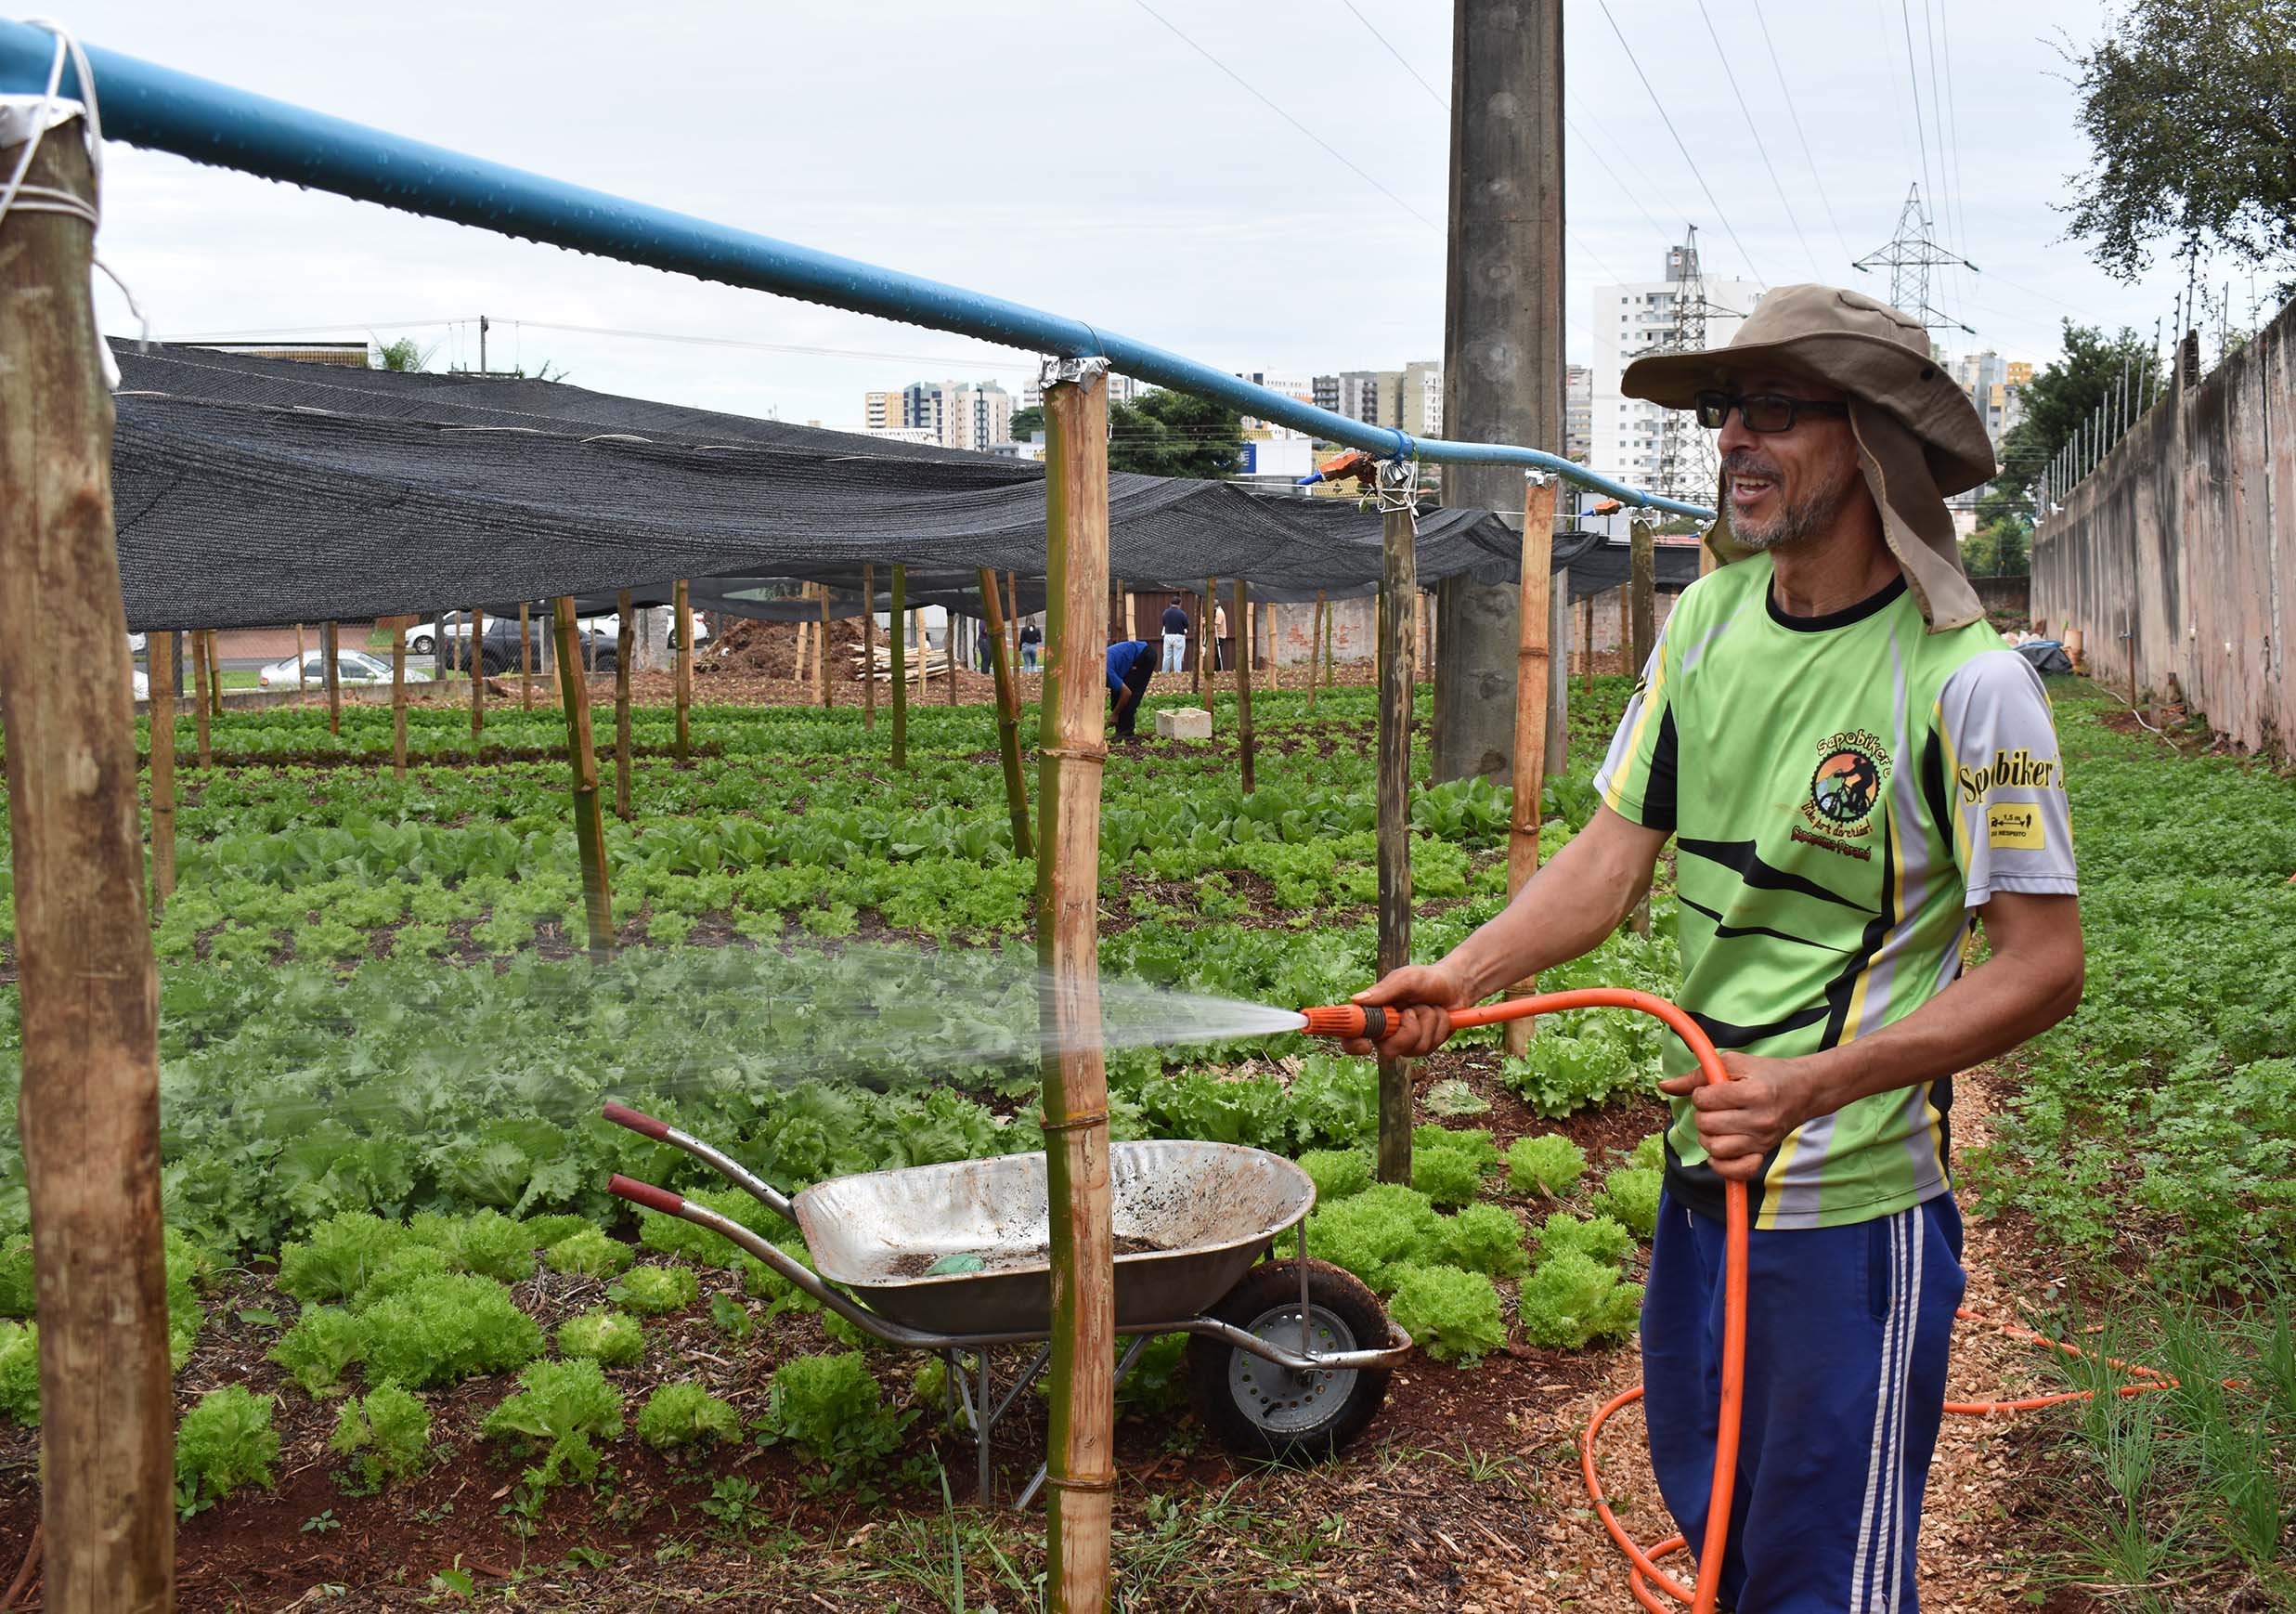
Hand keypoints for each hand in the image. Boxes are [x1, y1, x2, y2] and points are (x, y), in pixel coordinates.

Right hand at [1344, 962, 1472, 1058]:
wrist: (1455, 985)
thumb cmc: (1426, 979)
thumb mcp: (1405, 979)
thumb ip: (1383, 990)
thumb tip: (1356, 1000)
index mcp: (1374, 1015)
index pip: (1352, 1036)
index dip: (1353, 1044)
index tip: (1365, 1045)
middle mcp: (1387, 1032)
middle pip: (1388, 1050)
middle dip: (1407, 1029)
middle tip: (1412, 1010)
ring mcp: (1406, 1042)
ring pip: (1414, 1047)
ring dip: (1427, 1022)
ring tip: (1428, 1007)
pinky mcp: (1424, 1047)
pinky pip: (1430, 1045)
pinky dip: (1439, 1026)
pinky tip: (1438, 1015)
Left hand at [1658, 1052, 1830, 1182]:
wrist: (1804, 1090)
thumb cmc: (1765, 1073)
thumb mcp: (1733, 1064)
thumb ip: (1696, 1075)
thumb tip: (1664, 1087)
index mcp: (1751, 1093)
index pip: (1704, 1100)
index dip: (1701, 1094)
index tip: (1712, 1091)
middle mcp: (1758, 1120)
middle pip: (1706, 1125)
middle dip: (1703, 1115)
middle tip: (1715, 1108)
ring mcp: (1762, 1140)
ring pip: (1715, 1149)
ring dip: (1708, 1137)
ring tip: (1717, 1126)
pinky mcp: (1764, 1154)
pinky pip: (1735, 1172)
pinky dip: (1721, 1165)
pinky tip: (1720, 1151)